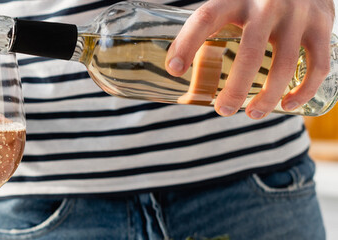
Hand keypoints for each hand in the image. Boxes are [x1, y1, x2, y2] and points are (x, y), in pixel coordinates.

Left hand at [166, 0, 334, 118]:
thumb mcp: (230, 3)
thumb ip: (208, 29)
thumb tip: (175, 69)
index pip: (205, 18)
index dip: (187, 44)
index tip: (174, 70)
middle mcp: (266, 4)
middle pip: (249, 53)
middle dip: (235, 88)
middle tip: (223, 110)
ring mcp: (297, 14)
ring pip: (285, 65)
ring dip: (268, 96)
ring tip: (252, 113)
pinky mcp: (322, 24)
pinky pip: (317, 65)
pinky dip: (305, 90)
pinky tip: (288, 105)